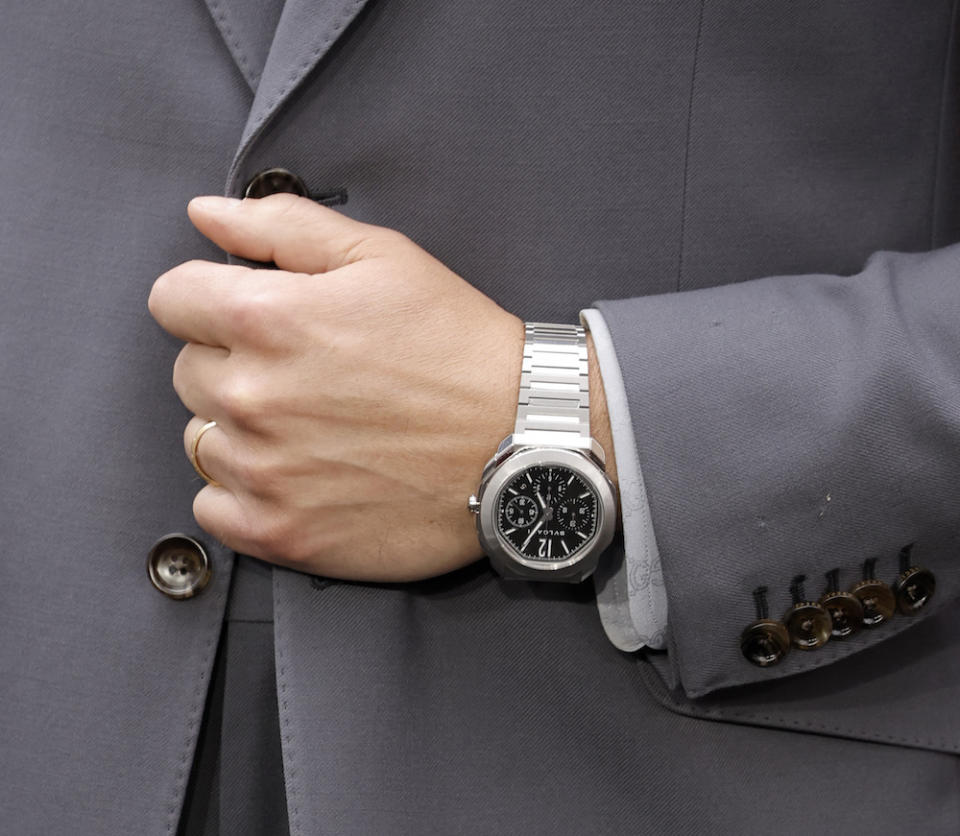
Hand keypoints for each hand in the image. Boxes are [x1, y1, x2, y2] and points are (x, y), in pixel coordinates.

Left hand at [149, 194, 615, 581]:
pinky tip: (300, 476)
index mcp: (268, 319)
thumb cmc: (458, 347)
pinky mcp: (282, 533)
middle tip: (309, 374)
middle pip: (187, 371)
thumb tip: (205, 215)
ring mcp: (264, 472)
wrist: (521, 442)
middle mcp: (252, 397)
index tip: (254, 316)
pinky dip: (245, 492)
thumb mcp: (382, 258)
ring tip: (315, 427)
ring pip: (202, 439)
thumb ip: (282, 226)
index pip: (172, 299)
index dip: (211, 300)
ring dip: (241, 430)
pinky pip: (214, 505)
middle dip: (234, 363)